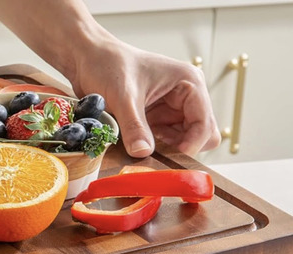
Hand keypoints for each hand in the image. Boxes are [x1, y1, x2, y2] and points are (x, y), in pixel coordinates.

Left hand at [71, 40, 220, 157]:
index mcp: (189, 83)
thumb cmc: (108, 65)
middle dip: (180, 147)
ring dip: (164, 148)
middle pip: (200, 135)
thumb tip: (144, 153)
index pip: (205, 124)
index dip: (192, 143)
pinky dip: (152, 146)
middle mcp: (185, 96)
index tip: (170, 157)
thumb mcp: (122, 97)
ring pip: (181, 140)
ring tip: (140, 144)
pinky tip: (135, 142)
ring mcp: (170, 108)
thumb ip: (134, 126)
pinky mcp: (155, 117)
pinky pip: (162, 140)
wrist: (87, 58)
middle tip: (155, 151)